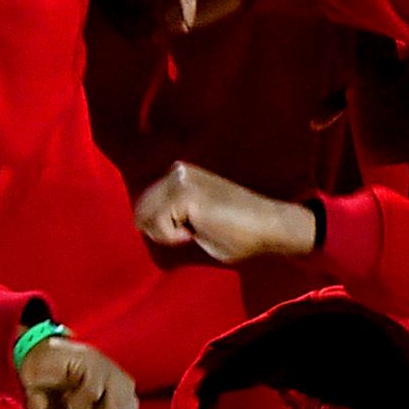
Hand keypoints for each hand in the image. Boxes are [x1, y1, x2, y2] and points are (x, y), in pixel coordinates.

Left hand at [134, 162, 318, 261]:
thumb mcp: (191, 219)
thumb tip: (139, 221)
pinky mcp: (185, 193)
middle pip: (140, 209)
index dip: (159, 227)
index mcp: (178, 174)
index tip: (189, 229)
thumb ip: (168, 213)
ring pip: (145, 216)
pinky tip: (195, 232)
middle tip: (191, 232)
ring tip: (194, 231)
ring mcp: (180, 179)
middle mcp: (177, 171)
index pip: (144, 203)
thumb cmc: (236, 231)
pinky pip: (158, 224)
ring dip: (166, 233)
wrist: (269, 228)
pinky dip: (172, 237)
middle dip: (159, 230)